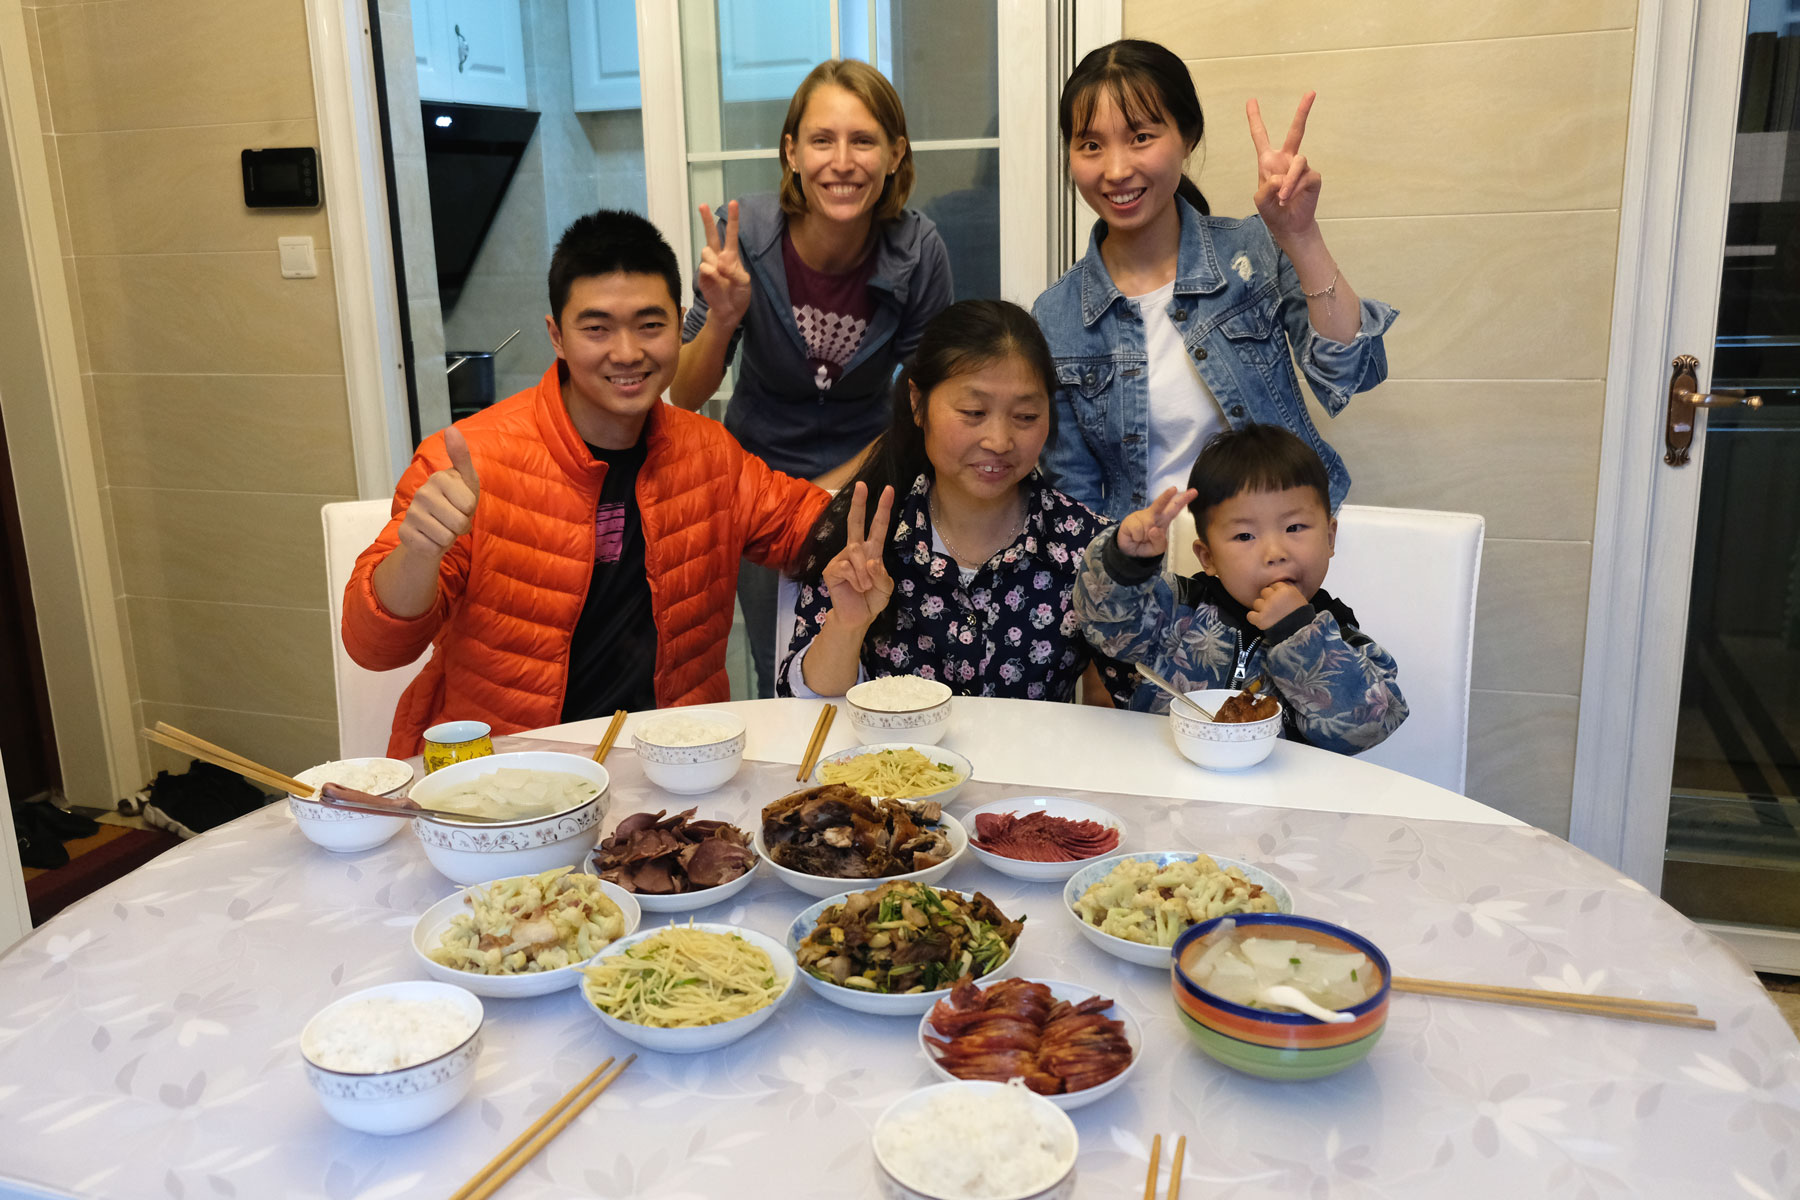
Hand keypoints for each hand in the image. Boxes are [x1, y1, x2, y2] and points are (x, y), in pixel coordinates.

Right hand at [397, 426, 479, 558]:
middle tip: (452, 520)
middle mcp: (422, 494)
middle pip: (459, 522)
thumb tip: (451, 429)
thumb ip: (461, 456)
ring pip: (446, 537)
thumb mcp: (466, 480)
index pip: (468, 505)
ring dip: (449, 538)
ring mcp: (411, 514)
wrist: (434, 530)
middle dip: (461, 526)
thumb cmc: (455, 503)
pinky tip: (430, 538)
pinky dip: (436, 548)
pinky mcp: (405, 533)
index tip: (461, 505)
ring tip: (443, 528)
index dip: (470, 511)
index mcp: (439, 479)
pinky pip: (433, 549)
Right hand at [697, 201, 751, 326]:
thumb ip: (735, 271)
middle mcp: (718, 257)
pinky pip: (705, 268)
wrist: (728, 312)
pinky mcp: (702, 275)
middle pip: (710, 235)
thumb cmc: (739, 295)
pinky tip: (717, 282)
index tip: (733, 203)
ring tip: (722, 276)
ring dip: (715, 262)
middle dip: (706, 220)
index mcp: (731, 255)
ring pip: (707, 252)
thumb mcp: (744, 283)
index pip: (731, 234)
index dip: (732, 219)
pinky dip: (713, 274)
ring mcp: (708, 265)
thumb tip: (720, 263)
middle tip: (702, 205)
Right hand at [821, 482, 895, 630]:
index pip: (878, 526)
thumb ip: (882, 574)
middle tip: (862, 485)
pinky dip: (856, 580)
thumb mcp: (886, 588)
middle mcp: (856, 549)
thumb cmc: (872, 599)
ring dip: (865, 573)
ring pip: (855, 552)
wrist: (857, 617)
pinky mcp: (832, 569)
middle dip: (859, 503)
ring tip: (865, 587)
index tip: (888, 489)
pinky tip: (855, 588)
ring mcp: (842, 558)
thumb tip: (870, 561)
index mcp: (872, 550)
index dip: (883, 508)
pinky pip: (846, 567)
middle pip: (856, 522)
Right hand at [1115, 487, 1197, 557]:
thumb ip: (1159, 541)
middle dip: (1167, 496)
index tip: (1193, 492)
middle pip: (1161, 504)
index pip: (1175, 509)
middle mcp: (1153, 515)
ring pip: (1148, 523)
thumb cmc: (1145, 546)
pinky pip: (1138, 530)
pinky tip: (1134, 537)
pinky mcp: (1131, 520)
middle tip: (1174, 489)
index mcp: (1163, 521)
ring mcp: (1141, 516)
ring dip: (1145, 536)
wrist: (1129, 552)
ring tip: (1140, 539)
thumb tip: (1154, 529)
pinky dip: (1137, 537)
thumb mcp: (1157, 549)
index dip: (1184, 500)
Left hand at [1246, 581, 1306, 630]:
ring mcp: (1267, 608)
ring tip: (1269, 616)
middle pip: (1265, 592)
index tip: (1278, 599)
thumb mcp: (1300, 599)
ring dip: (1261, 609)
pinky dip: (1254, 618)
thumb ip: (1289, 591)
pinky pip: (1250, 615)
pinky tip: (1260, 620)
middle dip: (1268, 599)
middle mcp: (1275, 597)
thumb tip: (1280, 586)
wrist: (1301, 634)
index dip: (1276, 592)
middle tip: (1273, 608)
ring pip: (1257, 603)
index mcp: (1286, 590)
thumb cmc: (1302, 617)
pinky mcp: (1260, 619)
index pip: (1275, 585)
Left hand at [1247, 93, 1322, 244]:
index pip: (1260, 136)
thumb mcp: (1260, 200)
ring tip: (1283, 197)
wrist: (1289, 226)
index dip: (1255, 118)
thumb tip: (1282, 178)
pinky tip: (1290, 198)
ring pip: (1299, 162)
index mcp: (1269, 161)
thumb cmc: (1273, 211)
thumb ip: (1266, 187)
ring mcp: (1301, 168)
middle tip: (1311, 92)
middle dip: (1303, 112)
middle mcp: (1286, 159)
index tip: (1251, 100)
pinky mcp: (1313, 177)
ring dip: (1290, 181)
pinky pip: (1306, 176)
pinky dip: (1296, 188)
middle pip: (1296, 131)